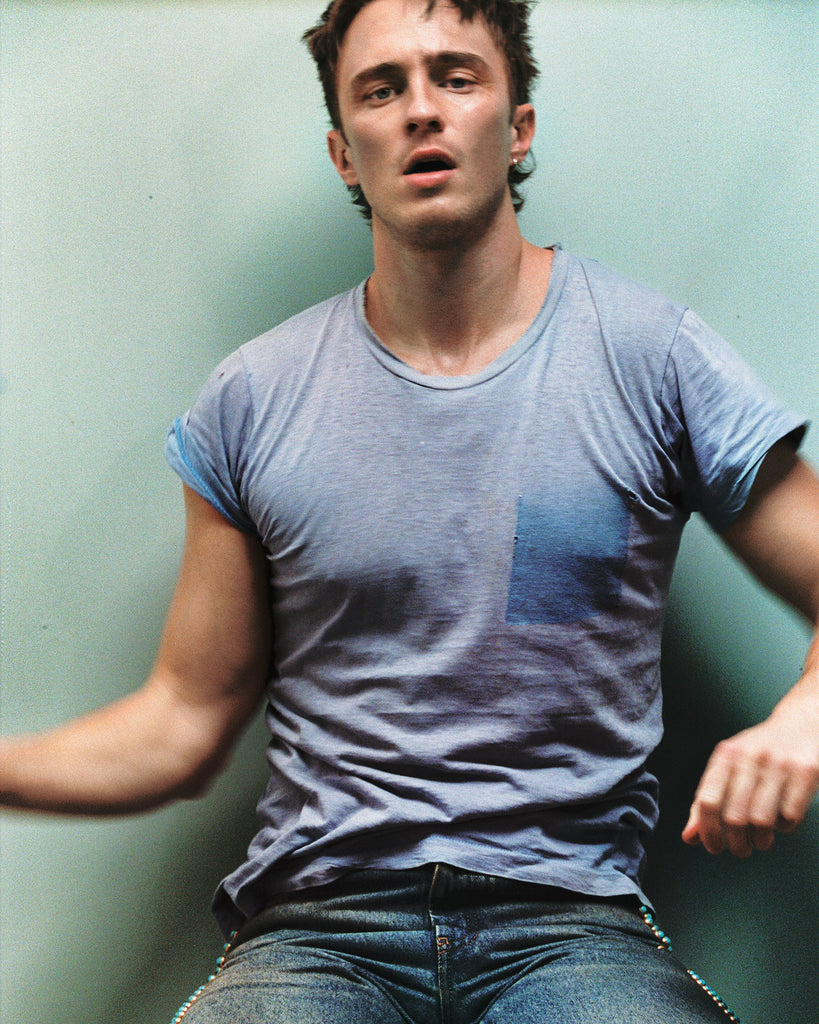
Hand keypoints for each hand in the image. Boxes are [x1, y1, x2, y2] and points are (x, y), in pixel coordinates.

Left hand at [682, 704, 818, 856]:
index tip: (713, 846)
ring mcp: (779, 764)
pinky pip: (790, 816)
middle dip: (736, 843)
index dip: (707, 831)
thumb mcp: (729, 765)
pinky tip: (782, 821)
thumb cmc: (758, 751)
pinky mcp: (806, 772)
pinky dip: (784, 827)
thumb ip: (708, 799)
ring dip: (761, 840)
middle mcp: (750, 757)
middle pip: (735, 817)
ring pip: (762, 821)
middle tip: (740, 849)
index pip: (707, 800)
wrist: (801, 723)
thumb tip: (689, 837)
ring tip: (761, 840)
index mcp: (726, 755)